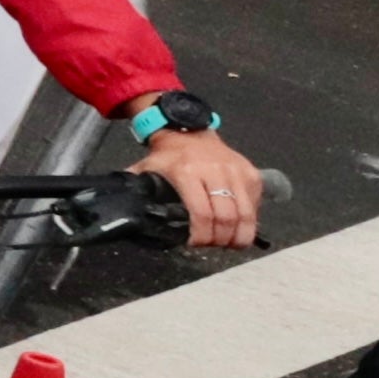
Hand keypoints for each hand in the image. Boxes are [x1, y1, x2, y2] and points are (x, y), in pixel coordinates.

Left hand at [131, 120, 262, 250]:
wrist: (189, 131)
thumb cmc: (168, 156)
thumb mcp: (146, 169)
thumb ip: (136, 190)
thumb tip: (123, 214)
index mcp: (187, 172)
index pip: (201, 213)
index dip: (201, 235)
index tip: (195, 244)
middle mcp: (215, 171)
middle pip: (227, 217)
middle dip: (220, 239)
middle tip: (213, 246)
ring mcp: (236, 171)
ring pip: (246, 213)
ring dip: (239, 235)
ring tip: (229, 244)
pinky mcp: (251, 173)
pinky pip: (255, 204)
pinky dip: (250, 221)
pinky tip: (238, 228)